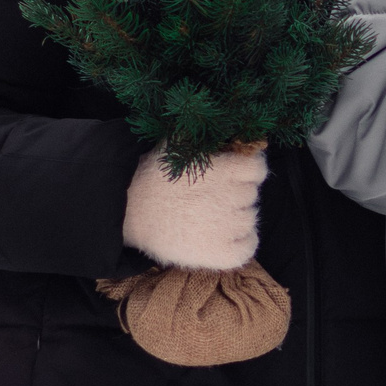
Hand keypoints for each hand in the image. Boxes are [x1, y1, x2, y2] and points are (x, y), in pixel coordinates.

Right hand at [122, 145, 267, 271]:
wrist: (127, 213)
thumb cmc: (152, 177)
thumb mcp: (177, 144)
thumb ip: (208, 137)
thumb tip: (235, 132)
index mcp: (224, 170)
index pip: (257, 168)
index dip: (246, 171)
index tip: (233, 175)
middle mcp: (229, 198)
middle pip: (251, 194)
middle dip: (235, 194)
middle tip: (210, 198)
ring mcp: (227, 227)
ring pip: (249, 219)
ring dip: (236, 217)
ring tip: (208, 217)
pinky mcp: (221, 253)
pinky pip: (248, 246)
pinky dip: (242, 242)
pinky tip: (222, 237)